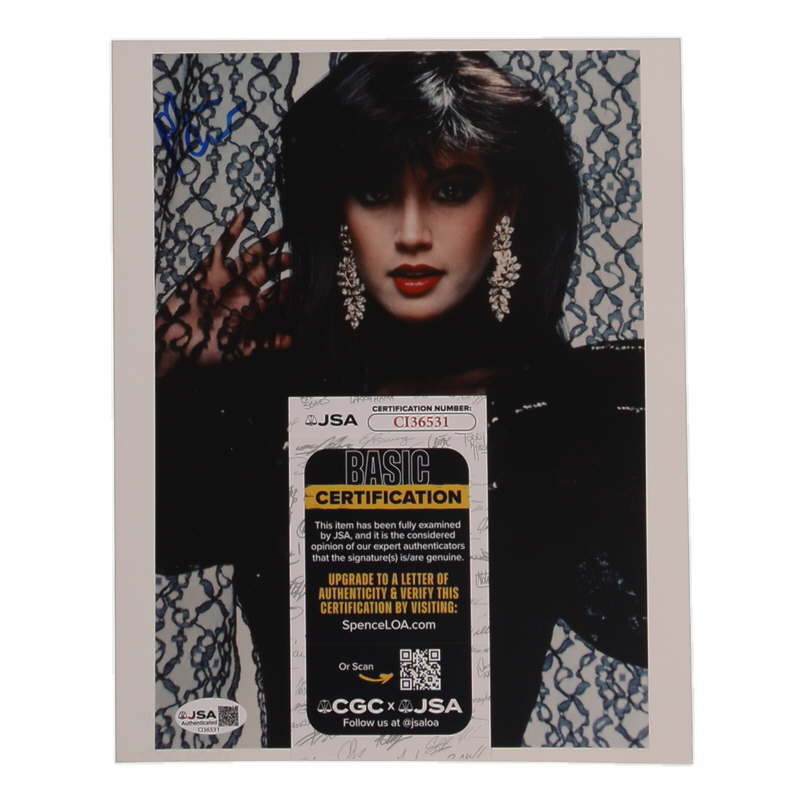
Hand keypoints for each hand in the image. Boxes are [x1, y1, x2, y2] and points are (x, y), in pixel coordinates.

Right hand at [155, 209, 289, 376]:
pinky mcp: (209, 268)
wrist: (176, 344)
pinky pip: (224, 245)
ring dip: (269, 244)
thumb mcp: (241, 349)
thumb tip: (294, 341)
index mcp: (252, 309)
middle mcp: (243, 290)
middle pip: (270, 271)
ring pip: (252, 256)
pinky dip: (235, 229)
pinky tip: (247, 213)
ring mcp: (227, 278)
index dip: (294, 285)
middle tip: (304, 252)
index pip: (279, 294)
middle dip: (285, 262)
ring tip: (287, 230)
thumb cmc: (207, 350)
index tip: (313, 276)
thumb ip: (266, 343)